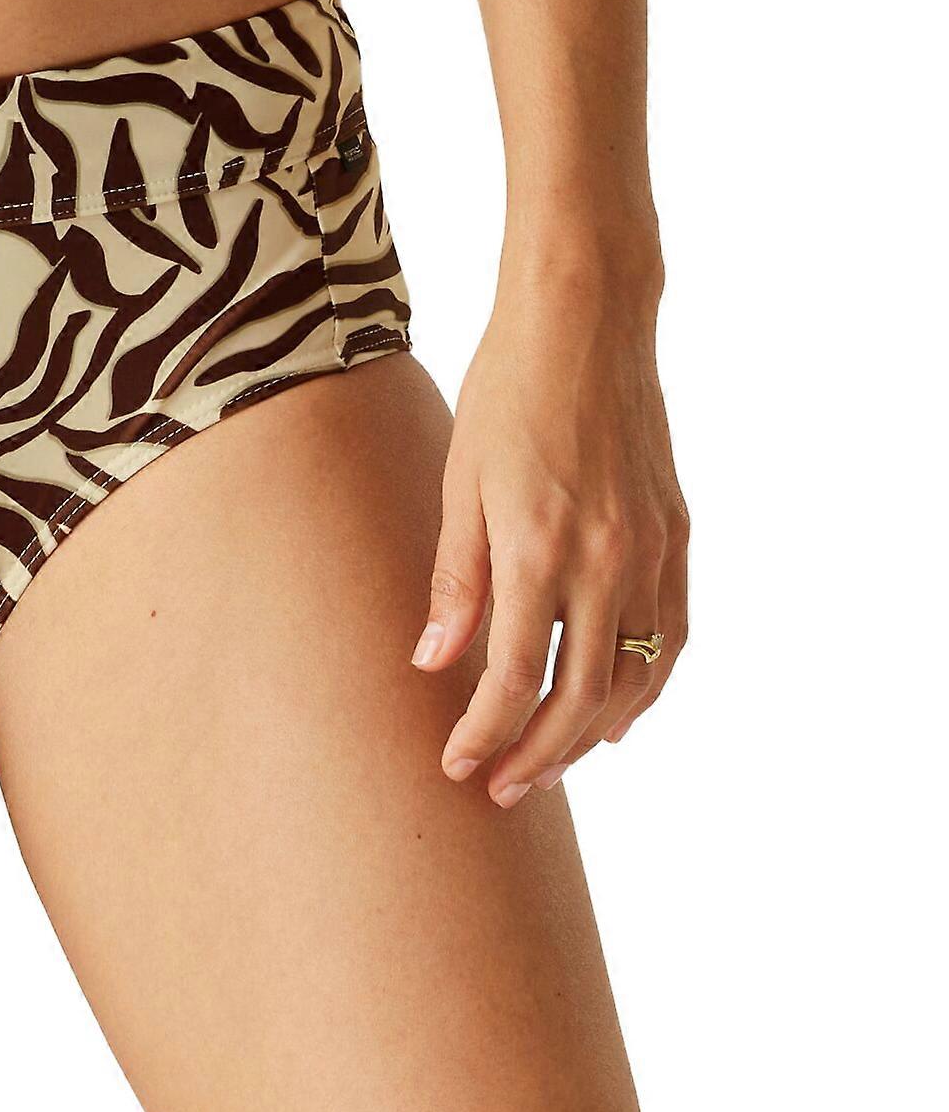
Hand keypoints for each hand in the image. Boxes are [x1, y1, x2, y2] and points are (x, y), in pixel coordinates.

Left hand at [411, 253, 688, 804]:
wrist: (587, 321)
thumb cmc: (506, 395)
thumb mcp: (459, 486)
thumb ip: (454, 583)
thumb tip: (434, 664)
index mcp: (539, 550)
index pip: (513, 678)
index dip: (484, 734)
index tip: (456, 766)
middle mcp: (606, 560)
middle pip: (577, 695)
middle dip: (535, 754)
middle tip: (500, 790)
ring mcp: (652, 549)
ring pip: (633, 676)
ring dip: (591, 733)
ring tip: (550, 765)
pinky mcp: (678, 534)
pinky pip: (673, 634)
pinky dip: (647, 685)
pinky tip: (617, 715)